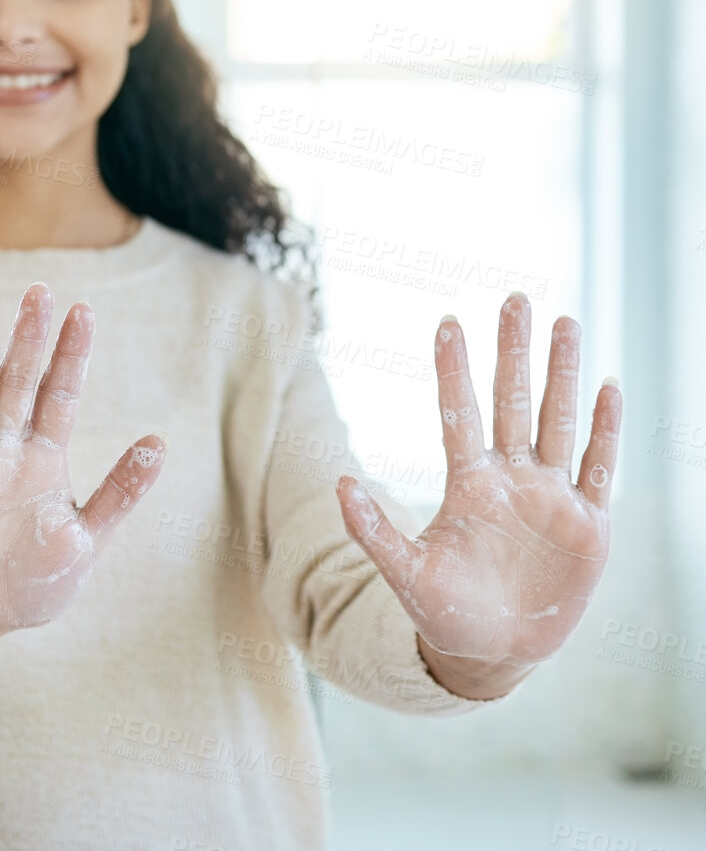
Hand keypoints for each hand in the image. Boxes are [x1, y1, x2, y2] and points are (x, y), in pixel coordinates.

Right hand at [0, 283, 167, 650]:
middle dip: (26, 342)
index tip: (83, 311)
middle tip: (37, 291)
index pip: (59, 397)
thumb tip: (160, 442)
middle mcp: (1, 456)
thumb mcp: (86, 540)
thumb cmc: (30, 584)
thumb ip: (119, 492)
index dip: (70, 356)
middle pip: (14, 387)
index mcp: (42, 462)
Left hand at [337, 292, 621, 683]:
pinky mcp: (588, 526)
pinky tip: (608, 388)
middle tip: (516, 298)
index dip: (454, 370)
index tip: (448, 322)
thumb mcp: (403, 573)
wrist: (491, 653)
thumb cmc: (443, 613)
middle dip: (515, 351)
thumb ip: (371, 530)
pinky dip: (604, 430)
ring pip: (559, 421)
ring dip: (563, 373)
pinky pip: (599, 468)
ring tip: (564, 322)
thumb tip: (341, 482)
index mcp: (468, 485)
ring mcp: (551, 498)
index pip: (459, 413)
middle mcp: (511, 480)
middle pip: (514, 401)